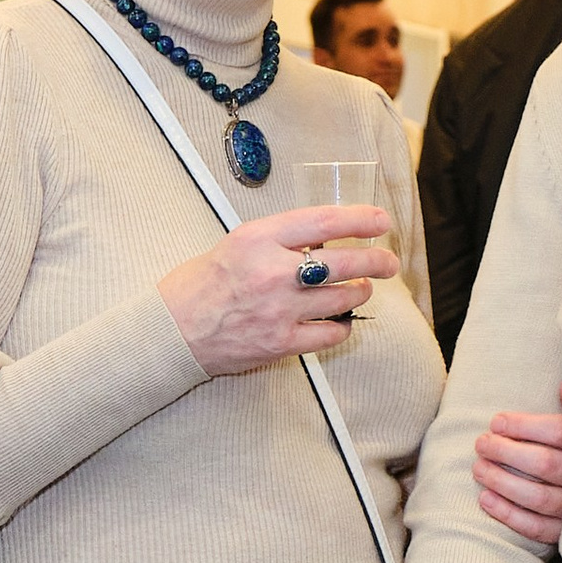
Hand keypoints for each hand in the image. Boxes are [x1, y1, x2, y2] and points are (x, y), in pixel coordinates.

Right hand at [160, 206, 395, 376]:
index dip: (360, 220)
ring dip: (360, 293)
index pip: (323, 222)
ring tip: (361, 289)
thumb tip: (325, 240)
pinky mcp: (281, 342)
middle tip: (388, 262)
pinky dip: (342, 325)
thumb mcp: (238, 243)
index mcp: (259, 239)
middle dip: (376, 261)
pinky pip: (331, 333)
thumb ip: (280, 240)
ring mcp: (279, 310)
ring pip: (343, 299)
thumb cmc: (203, 283)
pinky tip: (340, 319)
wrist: (173, 330)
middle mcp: (273, 272)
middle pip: (344, 263)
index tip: (381, 220)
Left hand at [472, 378, 561, 544]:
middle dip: (506, 452)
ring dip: (502, 483)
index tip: (496, 421)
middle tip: (481, 443)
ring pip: (539, 498)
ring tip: (478, 468)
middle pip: (545, 464)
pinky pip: (538, 528)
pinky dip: (510, 516)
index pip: (561, 432)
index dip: (524, 426)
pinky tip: (486, 499)